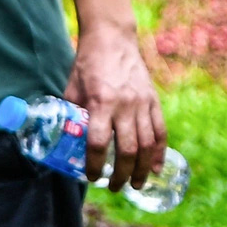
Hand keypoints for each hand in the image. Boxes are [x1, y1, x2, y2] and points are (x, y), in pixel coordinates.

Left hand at [65, 26, 166, 191]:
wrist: (112, 39)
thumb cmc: (87, 64)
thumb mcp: (72, 88)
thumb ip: (72, 113)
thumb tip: (66, 139)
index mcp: (100, 102)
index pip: (98, 143)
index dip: (95, 164)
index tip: (91, 177)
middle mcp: (124, 105)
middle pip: (126, 150)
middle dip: (120, 174)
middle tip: (113, 187)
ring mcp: (142, 104)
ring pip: (146, 145)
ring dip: (142, 170)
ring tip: (135, 185)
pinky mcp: (153, 101)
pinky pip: (160, 132)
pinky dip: (159, 153)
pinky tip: (156, 168)